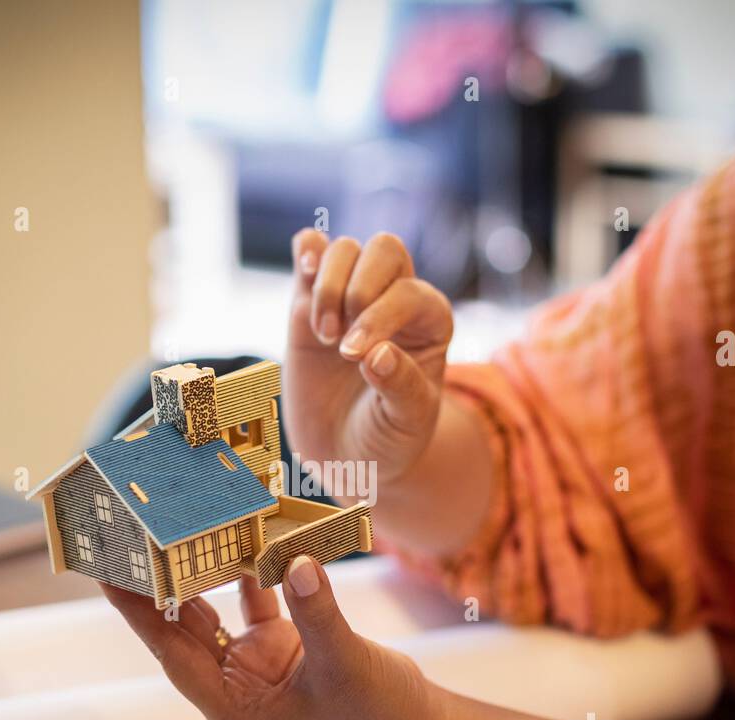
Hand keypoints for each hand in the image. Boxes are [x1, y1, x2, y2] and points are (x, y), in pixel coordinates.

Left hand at [101, 555, 433, 719]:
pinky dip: (249, 571)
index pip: (172, 654)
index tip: (109, 575)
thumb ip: (317, 612)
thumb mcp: (345, 662)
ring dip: (197, 573)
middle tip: (126, 538)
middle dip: (155, 586)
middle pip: (182, 631)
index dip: (140, 614)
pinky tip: (239, 535)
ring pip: (212, 614)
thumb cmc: (379, 713)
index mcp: (232, 708)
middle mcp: (234, 687)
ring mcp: (255, 665)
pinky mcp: (280, 646)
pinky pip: (253, 601)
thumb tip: (296, 562)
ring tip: (166, 530)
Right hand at [285, 230, 453, 486]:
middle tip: (340, 343)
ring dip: (328, 286)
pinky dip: (305, 250)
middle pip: (385, 250)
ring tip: (323, 335)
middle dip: (358, 290)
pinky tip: (303, 273)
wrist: (347, 455)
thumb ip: (401, 387)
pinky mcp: (311, 301)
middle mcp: (394, 300)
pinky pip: (310, 250)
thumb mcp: (407, 422)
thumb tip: (377, 353)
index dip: (379, 317)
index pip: (409, 293)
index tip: (352, 357)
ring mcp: (350, 297)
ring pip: (346, 249)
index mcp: (430, 324)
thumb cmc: (387, 437)